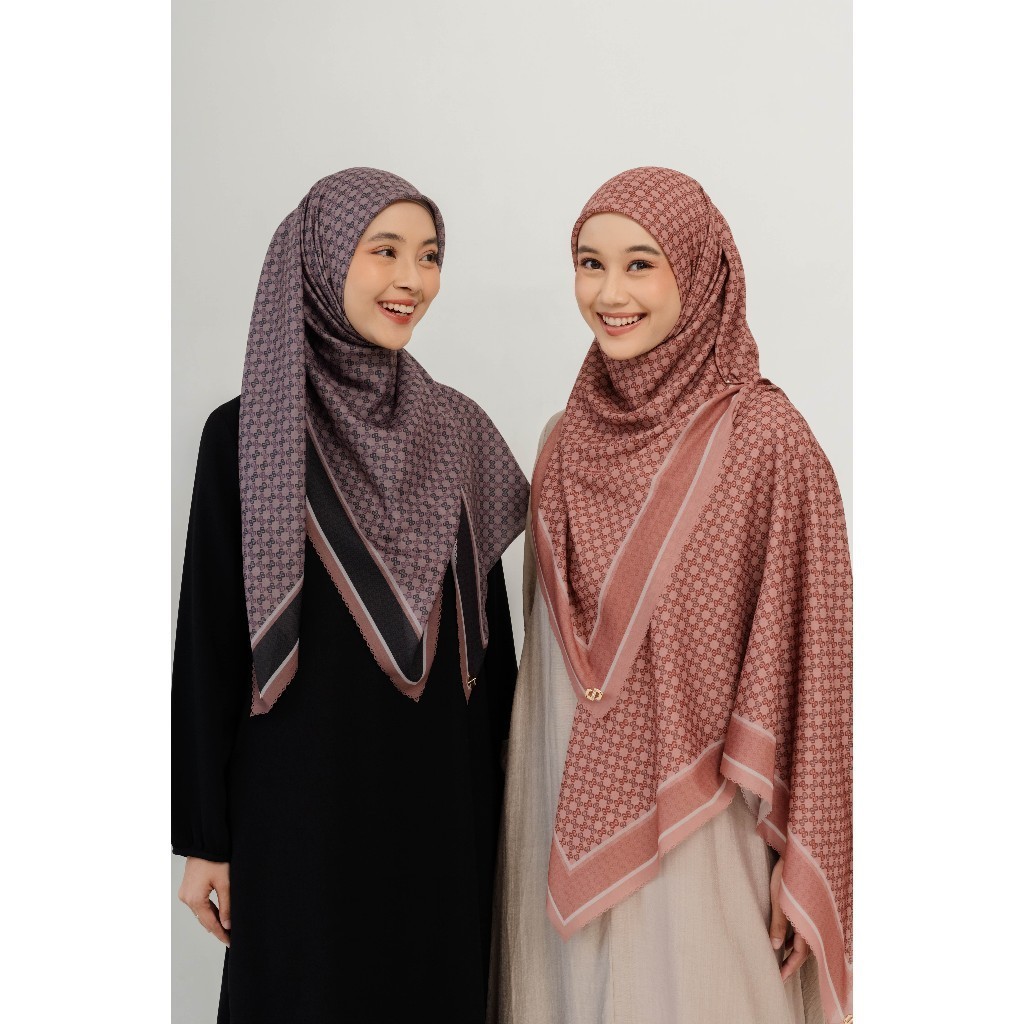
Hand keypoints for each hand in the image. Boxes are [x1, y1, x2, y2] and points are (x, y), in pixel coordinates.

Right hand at [178, 857, 230, 944]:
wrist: (205, 843)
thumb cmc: (216, 860)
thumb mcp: (225, 883)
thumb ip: (226, 906)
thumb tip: (227, 925)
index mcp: (195, 899)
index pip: (210, 923)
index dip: (221, 934)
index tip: (230, 942)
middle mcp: (187, 898)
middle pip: (204, 920)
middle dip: (217, 929)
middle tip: (230, 938)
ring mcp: (186, 893)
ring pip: (201, 913)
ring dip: (213, 920)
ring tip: (226, 929)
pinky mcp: (188, 888)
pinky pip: (198, 904)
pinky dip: (208, 911)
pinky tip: (218, 915)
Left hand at [769, 856, 809, 981]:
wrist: (800, 850)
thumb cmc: (788, 872)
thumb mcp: (779, 897)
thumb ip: (779, 922)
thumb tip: (775, 946)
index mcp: (807, 921)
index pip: (800, 953)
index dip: (789, 967)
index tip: (778, 978)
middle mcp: (814, 920)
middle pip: (805, 949)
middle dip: (792, 962)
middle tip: (779, 973)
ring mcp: (813, 913)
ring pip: (806, 938)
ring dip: (794, 950)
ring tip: (780, 958)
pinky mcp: (810, 906)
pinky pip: (805, 927)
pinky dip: (796, 936)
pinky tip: (786, 939)